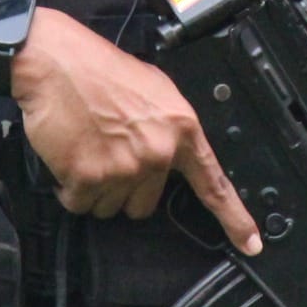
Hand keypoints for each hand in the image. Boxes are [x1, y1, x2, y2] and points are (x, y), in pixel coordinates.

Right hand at [10, 7, 260, 254]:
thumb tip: (169, 152)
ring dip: (95, 189)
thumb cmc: (99, 69)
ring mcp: (124, 168)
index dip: (234, 218)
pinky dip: (69, 188)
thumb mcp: (154, 88)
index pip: (214, 184)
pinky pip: (80, 204)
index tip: (250, 244)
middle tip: (108, 154)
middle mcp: (157, 153)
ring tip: (86, 149)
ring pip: (110, 207)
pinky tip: (68, 158)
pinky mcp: (89, 177)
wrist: (56, 62)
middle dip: (125, 189)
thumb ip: (168, 127)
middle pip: (146, 205)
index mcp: (181, 129)